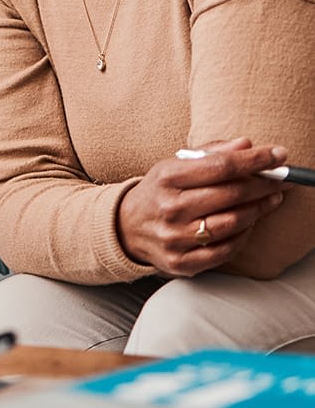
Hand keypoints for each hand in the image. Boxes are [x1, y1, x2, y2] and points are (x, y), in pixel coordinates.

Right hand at [116, 138, 286, 276]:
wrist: (126, 227)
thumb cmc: (158, 192)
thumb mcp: (175, 165)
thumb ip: (211, 153)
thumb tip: (247, 145)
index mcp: (166, 177)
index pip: (220, 166)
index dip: (255, 160)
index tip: (278, 155)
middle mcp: (169, 208)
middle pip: (231, 194)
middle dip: (264, 184)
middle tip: (282, 178)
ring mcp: (175, 238)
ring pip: (233, 223)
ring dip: (259, 209)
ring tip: (271, 199)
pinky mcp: (182, 262)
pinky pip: (226, 250)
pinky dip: (244, 235)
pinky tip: (250, 223)